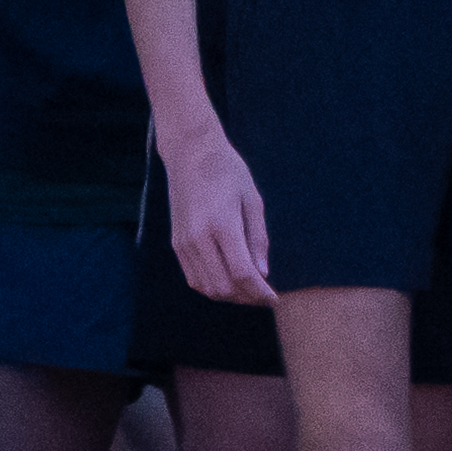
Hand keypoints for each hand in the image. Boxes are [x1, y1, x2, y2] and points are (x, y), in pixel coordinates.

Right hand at [159, 121, 272, 309]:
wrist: (190, 153)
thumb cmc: (227, 171)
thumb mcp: (252, 200)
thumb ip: (258, 239)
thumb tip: (262, 274)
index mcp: (222, 224)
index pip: (242, 273)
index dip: (260, 292)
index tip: (274, 298)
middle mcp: (198, 238)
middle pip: (224, 286)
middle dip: (246, 297)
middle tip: (264, 296)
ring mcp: (184, 243)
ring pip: (206, 287)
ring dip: (229, 295)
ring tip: (248, 291)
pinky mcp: (177, 243)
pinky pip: (194, 278)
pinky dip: (212, 287)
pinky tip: (229, 282)